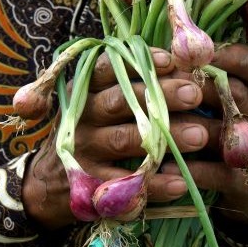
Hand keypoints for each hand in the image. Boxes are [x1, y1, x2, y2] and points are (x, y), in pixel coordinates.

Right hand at [23, 48, 207, 227]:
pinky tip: (180, 182)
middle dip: (159, 96)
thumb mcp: (92, 104)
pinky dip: (154, 184)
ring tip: (199, 136)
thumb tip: (178, 66)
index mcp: (82, 92)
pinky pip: (125, 183)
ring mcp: (84, 152)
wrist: (47, 184)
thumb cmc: (86, 133)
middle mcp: (81, 118)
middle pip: (120, 101)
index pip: (106, 69)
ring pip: (125, 141)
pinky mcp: (89, 186)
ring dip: (164, 138)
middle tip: (194, 93)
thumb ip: (126, 86)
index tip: (170, 60)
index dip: (137, 63)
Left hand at [160, 44, 247, 227]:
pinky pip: (216, 172)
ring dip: (186, 126)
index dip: (229, 56)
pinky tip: (164, 164)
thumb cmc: (234, 132)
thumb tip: (168, 53)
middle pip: (234, 94)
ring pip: (222, 133)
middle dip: (196, 85)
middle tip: (164, 81)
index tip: (196, 51)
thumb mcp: (235, 103)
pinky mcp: (245, 181)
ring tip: (156, 121)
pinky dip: (189, 168)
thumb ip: (213, 80)